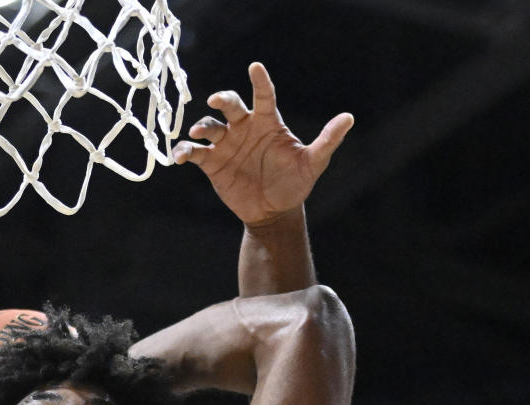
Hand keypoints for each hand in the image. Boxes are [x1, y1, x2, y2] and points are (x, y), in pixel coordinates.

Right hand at [174, 62, 352, 226]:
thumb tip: (349, 118)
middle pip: (231, 106)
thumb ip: (327, 141)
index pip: (264, 96)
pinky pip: (195, 153)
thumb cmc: (294, 184)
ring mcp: (227, 145)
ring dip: (202, 126)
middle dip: (223, 99)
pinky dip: (185, 151)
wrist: (274, 212)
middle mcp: (245, 128)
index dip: (260, 82)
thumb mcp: (313, 163)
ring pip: (210, 126)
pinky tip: (181, 156)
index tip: (255, 67)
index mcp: (268, 123)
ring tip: (199, 133)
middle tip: (217, 101)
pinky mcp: (212, 163)